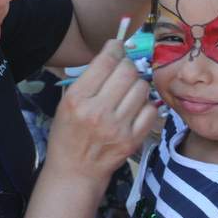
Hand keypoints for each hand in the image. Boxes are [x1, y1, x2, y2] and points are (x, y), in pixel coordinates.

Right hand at [45, 40, 157, 188]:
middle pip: (127, 72)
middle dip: (128, 65)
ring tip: (128, 92)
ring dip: (137, 85)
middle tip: (124, 69)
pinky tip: (135, 108)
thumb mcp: (66, 103)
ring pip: (142, 88)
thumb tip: (114, 54)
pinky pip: (151, 110)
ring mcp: (117, 127)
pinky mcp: (132, 140)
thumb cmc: (68, 133)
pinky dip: (146, 105)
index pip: (104, 62)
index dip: (114, 48)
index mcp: (77, 99)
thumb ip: (88, 79)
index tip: (117, 46)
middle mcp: (97, 112)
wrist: (75, 171)